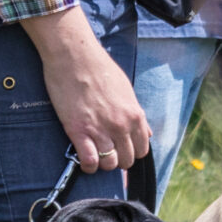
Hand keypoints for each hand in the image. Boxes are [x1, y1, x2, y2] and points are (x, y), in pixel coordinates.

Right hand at [25, 6, 149, 173]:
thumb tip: (146, 133)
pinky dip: (88, 166)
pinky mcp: (79, 131)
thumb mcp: (127, 91)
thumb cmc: (100, 69)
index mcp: (135, 115)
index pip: (142, 150)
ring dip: (102, 163)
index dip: (131, 152)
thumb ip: (136, 115)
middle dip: (117, 159)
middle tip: (106, 152)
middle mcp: (121, 126)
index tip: (122, 149)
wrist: (75, 56)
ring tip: (95, 154)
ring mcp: (101, 130)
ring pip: (109, 164)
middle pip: (126, 160)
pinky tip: (84, 160)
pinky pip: (89, 161)